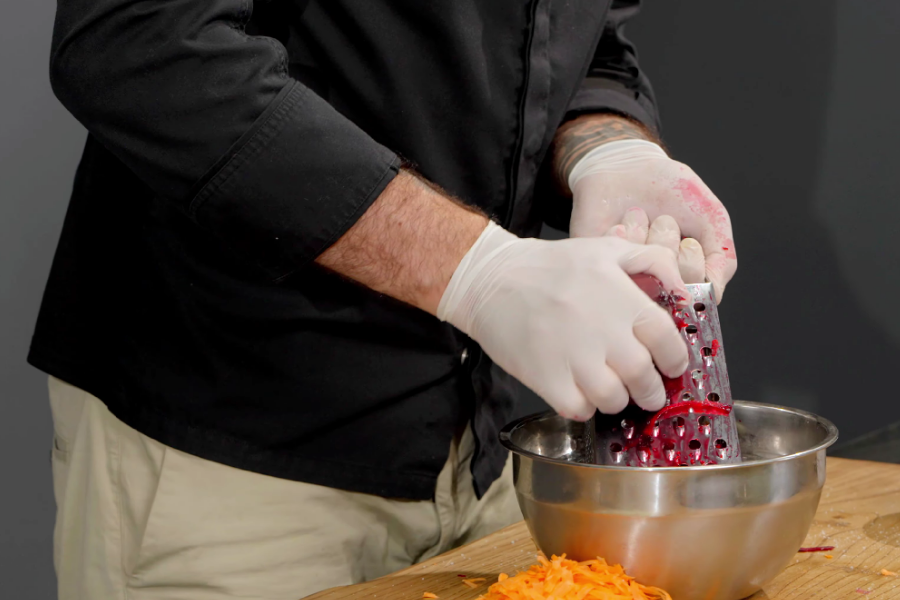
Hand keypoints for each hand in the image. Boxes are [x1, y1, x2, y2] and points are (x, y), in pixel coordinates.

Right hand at [438, 223, 689, 419]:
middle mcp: (602, 331)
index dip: (676, 360)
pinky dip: (583, 407)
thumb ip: (654, 262)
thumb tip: (684, 294)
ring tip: (609, 388)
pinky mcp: (545, 378)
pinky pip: (579, 410)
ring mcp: (572, 358)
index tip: (671, 366)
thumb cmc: (551, 266)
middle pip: (644, 379)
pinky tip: (578, 391)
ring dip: (616, 399)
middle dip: (651, 390)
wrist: (492, 280)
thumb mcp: (607, 250)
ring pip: (613, 400)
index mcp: (622, 300)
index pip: (668, 342)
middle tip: (647, 389)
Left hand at [568, 139, 735, 301]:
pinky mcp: (595, 263)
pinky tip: (620, 222)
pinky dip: (621, 237)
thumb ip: (723, 257)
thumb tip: (713, 295)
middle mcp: (650, 282)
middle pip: (664, 288)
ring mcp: (621, 274)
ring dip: (645, 237)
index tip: (690, 241)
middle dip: (668, 248)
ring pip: (638, 274)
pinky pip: (609, 264)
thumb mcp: (712, 218)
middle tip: (665, 221)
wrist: (629, 167)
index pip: (691, 298)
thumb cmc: (675, 192)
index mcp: (680, 280)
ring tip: (641, 215)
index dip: (691, 268)